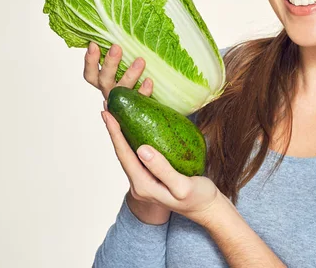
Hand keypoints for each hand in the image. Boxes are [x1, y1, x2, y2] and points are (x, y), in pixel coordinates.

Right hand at [83, 42, 151, 106]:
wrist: (147, 112)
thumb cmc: (136, 79)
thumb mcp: (125, 65)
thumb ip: (121, 52)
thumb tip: (118, 26)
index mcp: (104, 83)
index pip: (91, 73)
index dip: (90, 60)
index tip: (93, 44)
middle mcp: (111, 92)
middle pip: (104, 79)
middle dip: (110, 63)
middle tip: (117, 47)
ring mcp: (123, 102)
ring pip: (121, 90)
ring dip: (129, 75)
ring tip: (140, 60)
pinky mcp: (136, 108)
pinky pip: (138, 101)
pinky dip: (142, 92)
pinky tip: (149, 81)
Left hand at [102, 108, 226, 227]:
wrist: (207, 209)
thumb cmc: (198, 198)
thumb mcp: (182, 186)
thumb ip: (162, 169)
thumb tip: (141, 149)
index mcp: (143, 186)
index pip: (125, 155)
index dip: (115, 133)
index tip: (108, 114)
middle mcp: (139, 184)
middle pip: (122, 152)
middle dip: (114, 129)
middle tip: (107, 106)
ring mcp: (145, 180)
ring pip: (129, 153)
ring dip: (121, 133)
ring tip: (117, 113)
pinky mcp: (153, 175)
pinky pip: (138, 155)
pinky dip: (133, 138)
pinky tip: (136, 128)